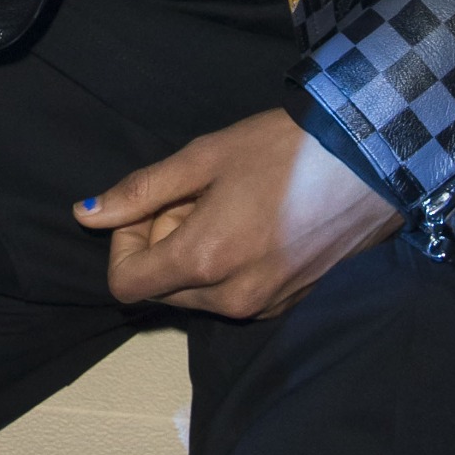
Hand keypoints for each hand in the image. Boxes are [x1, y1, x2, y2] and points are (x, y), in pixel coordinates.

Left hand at [74, 105, 399, 319]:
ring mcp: (266, 306)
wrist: (369, 159)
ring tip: (227, 205)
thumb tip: (85, 215)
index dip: (124, 245)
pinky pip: (236, 296)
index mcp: (204, 261)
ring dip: (195, 256)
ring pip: (199, 295)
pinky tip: (255, 224)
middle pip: (162, 290)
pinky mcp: (291, 304)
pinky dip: (229, 267)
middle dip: (162, 245)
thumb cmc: (282, 149)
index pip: (126, 286)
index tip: (151, 208)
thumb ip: (141, 191)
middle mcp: (233, 298)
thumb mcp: (203, 157)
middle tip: (192, 197)